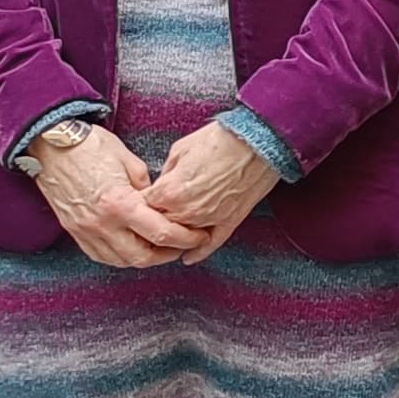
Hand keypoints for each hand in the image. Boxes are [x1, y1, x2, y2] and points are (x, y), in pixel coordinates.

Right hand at [37, 128, 202, 270]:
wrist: (49, 144)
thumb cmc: (90, 146)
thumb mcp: (129, 160)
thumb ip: (147, 186)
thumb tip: (158, 201)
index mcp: (121, 203)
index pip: (162, 233)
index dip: (186, 239)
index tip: (199, 236)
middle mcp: (102, 223)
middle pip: (143, 257)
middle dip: (168, 255)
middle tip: (183, 245)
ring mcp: (86, 230)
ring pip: (121, 261)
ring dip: (145, 258)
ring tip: (160, 247)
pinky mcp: (74, 231)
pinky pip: (101, 255)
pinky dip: (121, 256)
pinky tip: (132, 246)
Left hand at [147, 121, 283, 260]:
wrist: (257, 141)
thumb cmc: (220, 140)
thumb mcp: (180, 150)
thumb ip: (166, 174)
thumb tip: (163, 184)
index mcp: (169, 191)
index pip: (142, 207)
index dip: (141, 202)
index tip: (143, 199)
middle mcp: (186, 211)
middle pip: (160, 226)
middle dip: (156, 220)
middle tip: (156, 213)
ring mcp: (208, 219)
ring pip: (182, 238)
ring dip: (176, 236)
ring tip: (170, 232)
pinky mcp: (229, 222)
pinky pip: (210, 244)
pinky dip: (199, 251)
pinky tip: (189, 256)